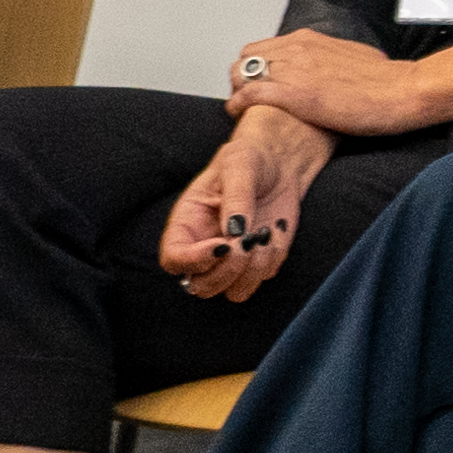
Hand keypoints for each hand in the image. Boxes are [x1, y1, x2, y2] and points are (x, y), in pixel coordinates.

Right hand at [158, 106, 331, 299]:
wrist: (279, 164)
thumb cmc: (249, 159)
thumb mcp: (239, 163)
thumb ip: (236, 196)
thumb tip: (235, 232)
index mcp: (186, 224)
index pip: (173, 260)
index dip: (193, 260)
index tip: (222, 244)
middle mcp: (203, 248)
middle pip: (201, 287)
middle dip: (227, 271)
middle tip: (247, 242)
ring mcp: (230, 259)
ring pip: (233, 293)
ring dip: (251, 272)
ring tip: (263, 236)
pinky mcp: (258, 263)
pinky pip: (262, 280)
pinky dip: (271, 262)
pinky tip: (274, 233)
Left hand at [229, 28, 432, 138]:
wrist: (401, 90)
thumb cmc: (386, 80)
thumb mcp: (355, 56)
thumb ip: (333, 57)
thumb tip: (333, 66)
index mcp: (310, 40)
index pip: (264, 47)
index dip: (256, 67)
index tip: (258, 82)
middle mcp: (297, 49)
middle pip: (247, 57)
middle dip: (241, 77)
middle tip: (246, 96)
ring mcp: (293, 69)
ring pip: (242, 73)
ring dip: (238, 90)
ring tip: (242, 108)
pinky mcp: (294, 94)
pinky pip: (249, 94)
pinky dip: (239, 105)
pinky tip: (241, 115)